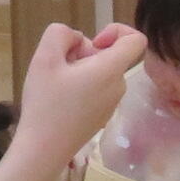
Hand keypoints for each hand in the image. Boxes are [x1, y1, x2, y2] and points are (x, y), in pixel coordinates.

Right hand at [14, 23, 143, 167]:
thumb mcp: (45, 57)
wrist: (43, 150)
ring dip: (80, 69)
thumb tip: (78, 39)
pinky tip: (60, 98)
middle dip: (86, 52)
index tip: (93, 42)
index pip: (136, 40)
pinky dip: (80, 85)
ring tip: (56, 83)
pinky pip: (97, 89)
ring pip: (101, 72)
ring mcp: (112, 103)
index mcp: (112, 70)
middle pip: (111, 55)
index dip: (116, 30)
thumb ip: (61, 34)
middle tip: (60, 66)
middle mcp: (119, 86)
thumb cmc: (46, 102)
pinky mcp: (102, 115)